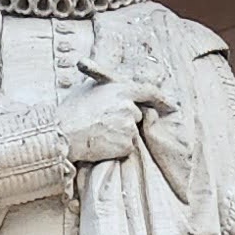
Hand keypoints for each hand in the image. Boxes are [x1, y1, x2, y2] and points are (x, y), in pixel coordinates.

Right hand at [57, 70, 173, 163]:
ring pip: (131, 132)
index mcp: (121, 90)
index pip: (149, 91)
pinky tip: (101, 143)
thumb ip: (108, 87)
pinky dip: (117, 147)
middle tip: (104, 123)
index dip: (161, 98)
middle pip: (137, 115)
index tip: (171, 105)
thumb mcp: (89, 89)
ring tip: (98, 133)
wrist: (63, 134)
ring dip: (120, 134)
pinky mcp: (126, 145)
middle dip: (125, 120)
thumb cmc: (71, 111)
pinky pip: (127, 147)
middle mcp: (129, 108)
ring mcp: (129, 127)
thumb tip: (117, 87)